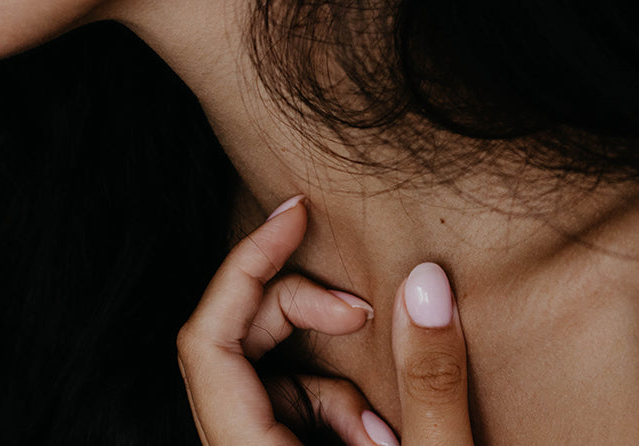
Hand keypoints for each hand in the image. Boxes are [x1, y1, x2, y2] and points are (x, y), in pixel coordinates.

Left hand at [176, 195, 475, 444]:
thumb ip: (430, 383)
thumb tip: (427, 285)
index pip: (207, 340)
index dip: (248, 263)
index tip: (298, 215)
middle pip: (231, 344)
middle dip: (303, 311)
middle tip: (363, 313)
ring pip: (269, 378)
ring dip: (333, 378)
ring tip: (386, 426)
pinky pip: (291, 408)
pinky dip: (339, 407)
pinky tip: (382, 436)